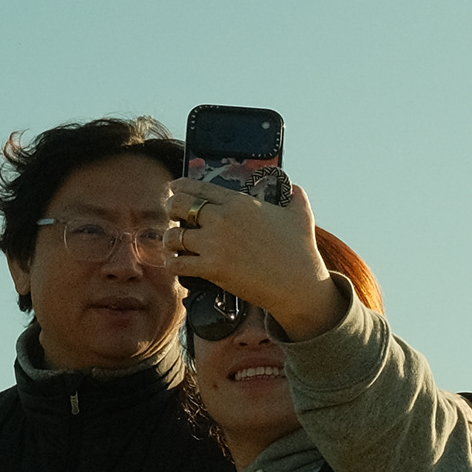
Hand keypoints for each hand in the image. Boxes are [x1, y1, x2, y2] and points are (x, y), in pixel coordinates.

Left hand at [170, 177, 348, 336]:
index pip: (199, 187)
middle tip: (173, 217)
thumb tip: (295, 187)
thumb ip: (296, 196)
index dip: (180, 187)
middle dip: (171, 209)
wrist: (298, 285)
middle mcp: (222, 218)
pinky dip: (173, 264)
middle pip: (179, 205)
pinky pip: (177, 263)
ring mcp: (215, 243)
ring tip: (174, 244)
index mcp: (239, 202)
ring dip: (170, 240)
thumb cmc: (301, 251)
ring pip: (173, 236)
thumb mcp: (301, 215)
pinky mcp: (211, 268)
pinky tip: (177, 265)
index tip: (173, 188)